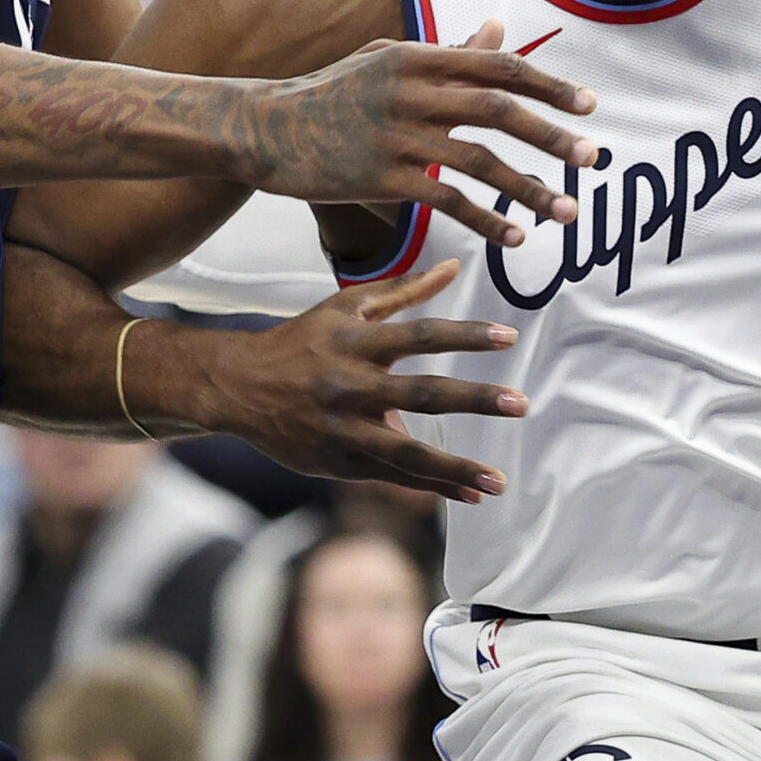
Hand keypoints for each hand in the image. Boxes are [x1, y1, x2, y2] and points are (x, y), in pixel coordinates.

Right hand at [186, 261, 527, 502]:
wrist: (239, 386)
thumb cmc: (300, 340)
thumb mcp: (344, 308)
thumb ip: (402, 290)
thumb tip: (453, 267)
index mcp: (354, 342)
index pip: (419, 335)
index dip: (465, 335)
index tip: (509, 337)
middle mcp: (349, 385)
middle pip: (420, 393)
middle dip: (473, 399)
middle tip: (521, 404)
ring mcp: (343, 429)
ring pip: (405, 451)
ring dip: (455, 468)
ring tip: (498, 481)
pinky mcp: (338, 462)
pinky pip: (392, 477)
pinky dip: (432, 486)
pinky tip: (470, 494)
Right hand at [248, 18, 596, 247]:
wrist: (264, 128)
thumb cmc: (331, 94)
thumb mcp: (388, 62)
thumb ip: (448, 53)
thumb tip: (501, 29)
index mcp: (417, 57)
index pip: (498, 67)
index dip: (548, 85)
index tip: (589, 106)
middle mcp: (411, 91)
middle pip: (499, 111)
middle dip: (552, 136)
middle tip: (592, 159)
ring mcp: (395, 135)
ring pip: (479, 162)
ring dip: (529, 189)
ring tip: (566, 212)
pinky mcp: (380, 176)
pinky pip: (446, 200)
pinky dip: (485, 219)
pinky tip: (512, 237)